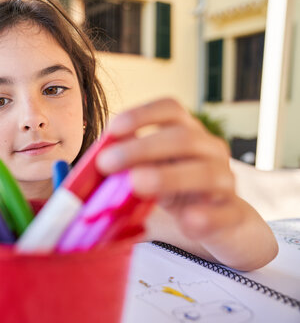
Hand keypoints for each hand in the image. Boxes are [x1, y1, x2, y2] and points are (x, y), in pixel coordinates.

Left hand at [96, 98, 241, 240]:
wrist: (222, 222)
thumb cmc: (178, 190)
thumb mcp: (153, 170)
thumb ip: (131, 162)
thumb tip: (99, 158)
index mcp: (188, 132)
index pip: (171, 110)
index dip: (141, 114)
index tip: (113, 128)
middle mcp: (210, 150)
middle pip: (183, 139)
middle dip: (142, 148)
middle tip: (106, 163)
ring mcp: (225, 181)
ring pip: (206, 173)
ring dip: (168, 176)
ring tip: (137, 183)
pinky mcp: (233, 215)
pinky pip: (224, 213)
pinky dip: (205, 216)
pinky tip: (187, 221)